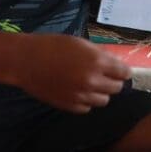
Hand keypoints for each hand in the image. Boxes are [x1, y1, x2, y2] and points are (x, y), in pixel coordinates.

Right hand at [9, 34, 132, 113]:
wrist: (27, 61)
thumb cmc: (52, 46)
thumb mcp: (80, 43)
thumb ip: (99, 54)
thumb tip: (113, 62)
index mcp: (97, 62)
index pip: (124, 72)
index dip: (123, 70)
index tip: (120, 70)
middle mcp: (92, 81)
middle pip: (117, 88)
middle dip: (114, 81)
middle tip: (105, 75)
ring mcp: (81, 96)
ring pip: (104, 100)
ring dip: (101, 92)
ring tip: (91, 84)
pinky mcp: (69, 106)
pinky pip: (87, 108)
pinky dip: (86, 101)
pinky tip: (78, 91)